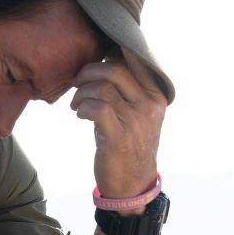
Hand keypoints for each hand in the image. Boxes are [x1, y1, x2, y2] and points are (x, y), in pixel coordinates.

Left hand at [71, 54, 165, 202]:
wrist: (133, 183)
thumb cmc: (131, 143)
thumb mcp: (140, 113)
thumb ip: (131, 88)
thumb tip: (109, 56)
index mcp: (157, 95)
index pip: (135, 59)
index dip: (111, 51)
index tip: (96, 58)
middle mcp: (149, 105)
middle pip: (115, 69)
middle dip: (89, 72)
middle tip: (78, 83)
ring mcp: (136, 121)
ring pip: (102, 88)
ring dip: (82, 93)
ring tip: (77, 104)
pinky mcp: (119, 137)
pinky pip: (97, 108)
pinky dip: (83, 107)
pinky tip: (80, 115)